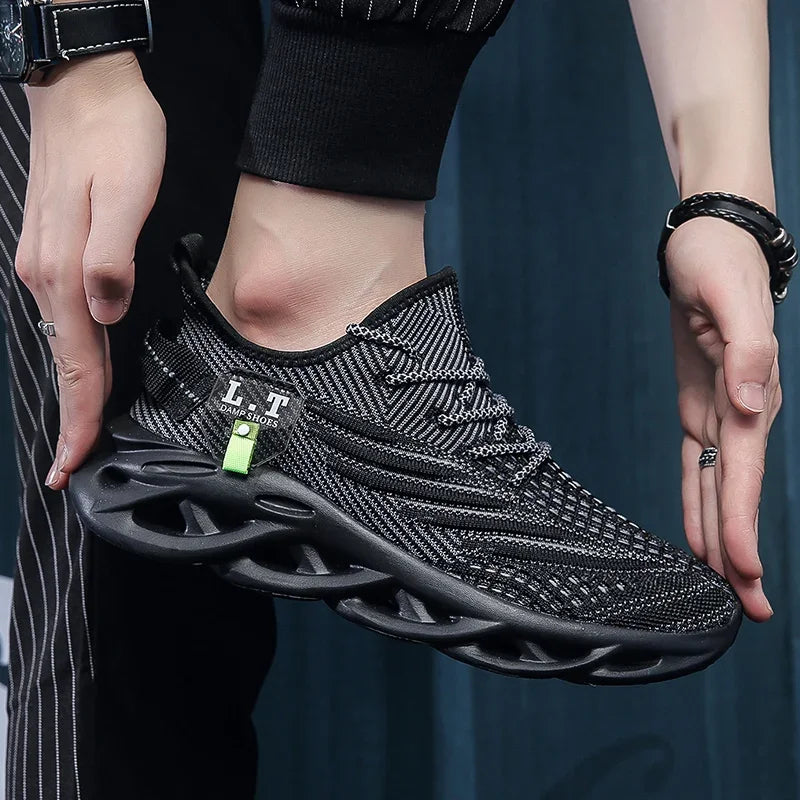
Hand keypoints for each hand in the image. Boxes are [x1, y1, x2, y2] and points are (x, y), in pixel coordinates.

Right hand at [15, 51, 165, 489]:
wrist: (87, 89)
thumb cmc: (115, 136)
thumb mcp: (127, 194)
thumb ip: (113, 258)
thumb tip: (106, 309)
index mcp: (64, 271)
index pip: (76, 361)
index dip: (79, 415)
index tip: (72, 460)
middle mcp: (46, 274)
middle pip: (66, 361)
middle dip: (72, 415)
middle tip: (71, 462)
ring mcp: (46, 262)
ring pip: (64, 342)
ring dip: (74, 388)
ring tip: (81, 428)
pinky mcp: (56, 250)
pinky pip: (65, 317)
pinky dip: (76, 352)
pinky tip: (85, 363)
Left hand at [666, 215, 780, 620]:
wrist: (712, 242)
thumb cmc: (717, 261)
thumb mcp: (728, 297)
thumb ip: (747, 352)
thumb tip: (753, 407)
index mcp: (750, 396)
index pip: (743, 473)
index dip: (741, 524)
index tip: (741, 572)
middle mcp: (742, 413)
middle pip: (737, 494)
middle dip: (740, 552)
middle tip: (750, 609)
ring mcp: (723, 412)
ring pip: (721, 488)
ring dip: (724, 536)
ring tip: (730, 586)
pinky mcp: (702, 405)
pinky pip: (700, 464)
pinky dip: (701, 501)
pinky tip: (701, 529)